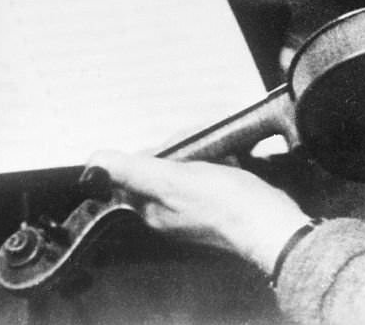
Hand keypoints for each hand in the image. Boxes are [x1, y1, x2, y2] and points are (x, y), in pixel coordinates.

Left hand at [87, 150, 312, 274]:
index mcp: (152, 209)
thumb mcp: (173, 181)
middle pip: (168, 164)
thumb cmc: (226, 205)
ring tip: (225, 151)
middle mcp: (170, 212)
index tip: (184, 141)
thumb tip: (95, 161)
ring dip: (208, 151)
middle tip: (209, 145)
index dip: (163, 147)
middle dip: (189, 146)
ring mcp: (195, 209)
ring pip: (192, 166)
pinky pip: (214, 173)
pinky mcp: (220, 204)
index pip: (142, 166)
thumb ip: (133, 171)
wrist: (270, 223)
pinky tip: (236, 159)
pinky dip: (224, 160)